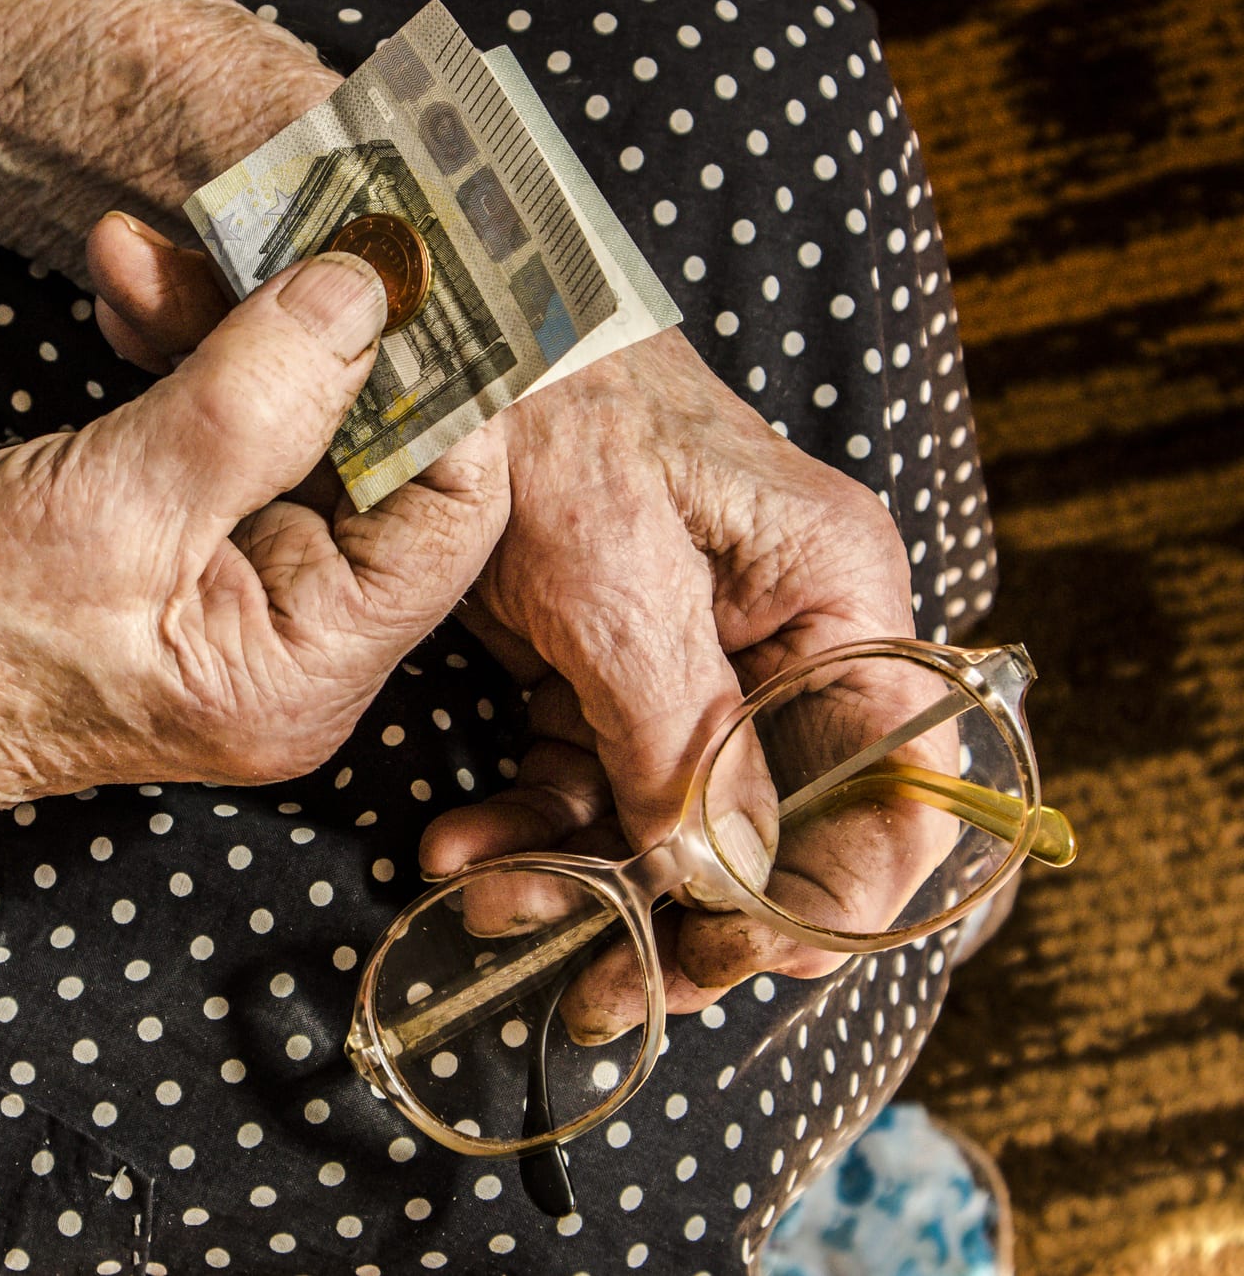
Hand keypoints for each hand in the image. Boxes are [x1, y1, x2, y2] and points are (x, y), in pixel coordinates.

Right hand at [0, 230, 506, 866]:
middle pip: (370, 462)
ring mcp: (222, 607)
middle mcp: (286, 651)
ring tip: (155, 241)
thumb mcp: (102, 509)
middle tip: (305, 206)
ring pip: (282, 437)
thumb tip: (368, 293)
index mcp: (300, 671)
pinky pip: (207, 448)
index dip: (447, 376)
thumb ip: (251, 399)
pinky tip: (125, 280)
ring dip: (231, 326)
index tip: (423, 250)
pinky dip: (175, 362)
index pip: (449, 508)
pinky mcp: (160, 565)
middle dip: (326, 329)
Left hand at [90, 219, 916, 1040]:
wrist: (434, 336)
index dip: (828, 894)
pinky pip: (590, 777)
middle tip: (603, 993)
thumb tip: (727, 881)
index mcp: (835, 595)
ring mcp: (693, 655)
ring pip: (669, 818)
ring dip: (580, 880)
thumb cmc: (547, 409)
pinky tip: (461, 852)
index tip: (737, 963)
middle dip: (687, 916)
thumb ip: (681, 729)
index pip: (893, 781)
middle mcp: (785, 634)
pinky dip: (528, 824)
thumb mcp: (612, 571)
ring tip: (485, 908)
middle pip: (778, 821)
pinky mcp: (608, 664)